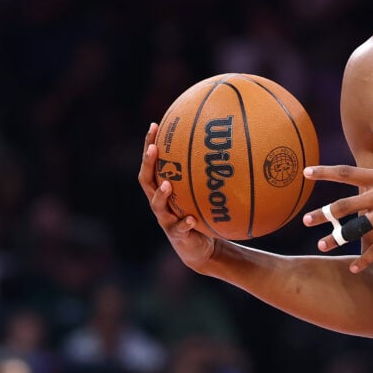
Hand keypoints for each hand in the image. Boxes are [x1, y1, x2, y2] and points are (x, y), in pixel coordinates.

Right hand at [138, 123, 215, 272]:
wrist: (199, 246)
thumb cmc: (200, 212)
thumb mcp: (201, 191)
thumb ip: (206, 172)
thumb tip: (226, 142)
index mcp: (162, 188)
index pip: (151, 163)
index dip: (149, 145)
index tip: (154, 125)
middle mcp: (159, 202)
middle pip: (146, 180)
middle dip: (148, 163)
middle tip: (153, 148)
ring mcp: (166, 219)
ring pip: (158, 205)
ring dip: (161, 195)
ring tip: (167, 184)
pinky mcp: (177, 235)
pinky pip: (180, 228)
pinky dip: (185, 223)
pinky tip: (192, 219)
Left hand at [302, 149, 372, 272]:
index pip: (347, 173)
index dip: (324, 172)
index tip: (305, 172)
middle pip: (344, 204)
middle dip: (323, 213)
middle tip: (305, 220)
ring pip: (356, 228)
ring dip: (336, 238)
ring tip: (321, 246)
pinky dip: (365, 259)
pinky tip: (354, 268)